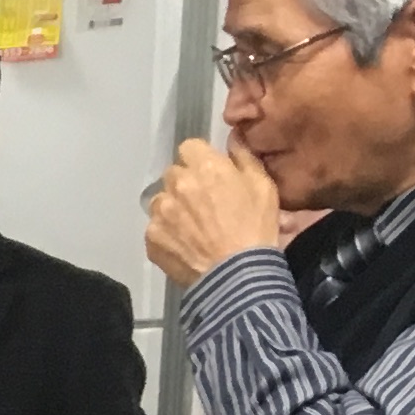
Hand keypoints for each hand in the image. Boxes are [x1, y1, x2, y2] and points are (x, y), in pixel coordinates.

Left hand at [144, 137, 284, 290]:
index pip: (189, 147)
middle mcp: (177, 185)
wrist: (237, 275)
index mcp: (205, 167)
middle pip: (173, 173)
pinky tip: (185, 244)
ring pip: (161, 200)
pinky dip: (167, 233)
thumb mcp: (263, 185)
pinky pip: (156, 228)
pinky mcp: (152, 238)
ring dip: (173, 207)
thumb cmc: (255, 228)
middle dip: (186, 182)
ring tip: (192, 225)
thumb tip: (232, 139)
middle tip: (203, 202)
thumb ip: (243, 157)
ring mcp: (161, 213)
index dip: (200, 159)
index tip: (209, 173)